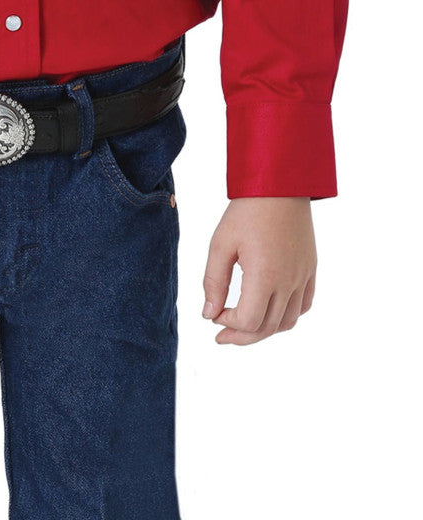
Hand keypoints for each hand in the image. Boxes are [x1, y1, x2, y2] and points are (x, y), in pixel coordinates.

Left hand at [202, 198, 316, 345]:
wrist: (281, 184)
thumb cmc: (247, 211)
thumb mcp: (220, 245)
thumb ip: (213, 283)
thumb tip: (209, 314)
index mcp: (265, 275)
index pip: (248, 321)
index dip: (228, 325)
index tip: (215, 315)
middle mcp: (288, 280)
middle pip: (266, 328)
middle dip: (240, 336)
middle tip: (221, 335)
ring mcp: (302, 276)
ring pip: (287, 322)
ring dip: (263, 330)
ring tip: (244, 327)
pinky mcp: (310, 269)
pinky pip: (303, 306)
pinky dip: (285, 317)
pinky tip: (268, 311)